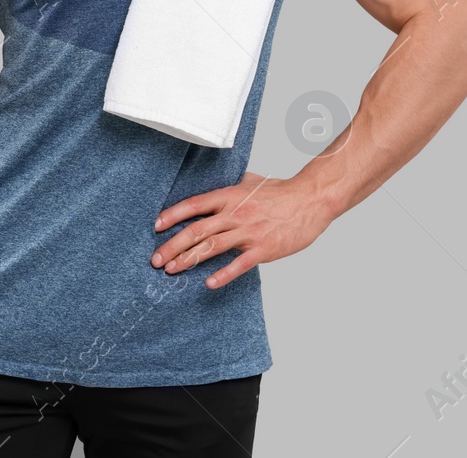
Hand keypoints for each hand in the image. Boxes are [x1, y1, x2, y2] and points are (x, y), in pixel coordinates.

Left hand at [150, 171, 331, 289]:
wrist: (311, 200)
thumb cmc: (282, 192)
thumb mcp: (252, 182)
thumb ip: (233, 186)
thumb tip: (219, 187)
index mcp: (230, 196)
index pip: (194, 205)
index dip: (173, 215)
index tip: (155, 227)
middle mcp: (235, 213)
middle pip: (196, 229)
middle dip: (172, 245)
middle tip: (156, 259)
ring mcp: (249, 232)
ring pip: (212, 246)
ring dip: (188, 259)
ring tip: (171, 270)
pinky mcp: (263, 249)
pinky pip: (239, 263)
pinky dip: (223, 274)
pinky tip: (208, 283)